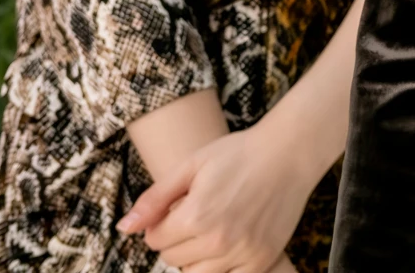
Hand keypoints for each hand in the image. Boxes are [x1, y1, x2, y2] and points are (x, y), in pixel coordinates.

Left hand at [118, 120, 322, 272]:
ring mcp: (243, 252)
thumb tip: (124, 228)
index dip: (161, 224)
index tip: (177, 209)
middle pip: (173, 260)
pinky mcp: (263, 259)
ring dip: (197, 257)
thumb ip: (155, 198)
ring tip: (211, 230)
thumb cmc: (239, 153)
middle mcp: (218, 240)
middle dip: (177, 240)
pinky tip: (228, 246)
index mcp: (196, 216)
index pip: (155, 241)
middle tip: (196, 216)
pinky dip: (223, 268)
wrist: (290, 152)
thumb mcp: (191, 165)